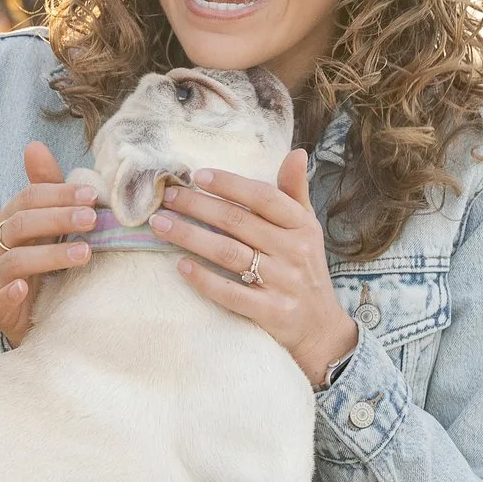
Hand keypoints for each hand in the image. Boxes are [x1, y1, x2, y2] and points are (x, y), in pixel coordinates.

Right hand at [0, 142, 97, 346]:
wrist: (39, 314)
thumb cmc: (48, 262)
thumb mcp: (52, 225)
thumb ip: (48, 189)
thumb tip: (34, 145)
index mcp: (11, 220)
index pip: (29, 197)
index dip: (60, 194)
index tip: (93, 195)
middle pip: (22, 224)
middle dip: (59, 219)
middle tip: (93, 220)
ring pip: (15, 261)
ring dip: (50, 255)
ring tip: (84, 254)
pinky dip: (8, 293)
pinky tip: (25, 289)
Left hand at [152, 149, 357, 386]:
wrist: (321, 328)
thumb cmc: (305, 268)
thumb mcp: (307, 229)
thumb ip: (295, 192)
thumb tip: (295, 152)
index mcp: (302, 226)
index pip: (264, 198)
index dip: (230, 185)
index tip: (198, 176)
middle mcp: (294, 251)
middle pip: (238, 222)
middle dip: (198, 206)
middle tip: (167, 197)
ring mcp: (282, 282)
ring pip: (229, 254)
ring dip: (191, 237)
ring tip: (161, 225)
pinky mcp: (270, 312)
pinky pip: (231, 293)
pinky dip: (204, 279)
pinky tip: (180, 266)